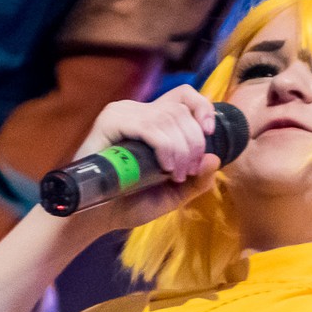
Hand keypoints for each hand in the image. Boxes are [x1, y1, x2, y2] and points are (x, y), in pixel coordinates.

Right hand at [67, 86, 221, 235]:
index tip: (209, 133)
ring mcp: (124, 113)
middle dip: (195, 143)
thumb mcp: (173, 194)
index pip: (184, 96)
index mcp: (153, 119)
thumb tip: (214, 158)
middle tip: (187, 173)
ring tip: (174, 176)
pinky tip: (164, 167)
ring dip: (181, 150)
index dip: (203, 108)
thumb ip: (196, 180)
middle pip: (182, 110)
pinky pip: (149, 126)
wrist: (97, 216)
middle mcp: (139, 110)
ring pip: (169, 118)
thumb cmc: (130, 203)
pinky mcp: (111, 121)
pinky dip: (165, 147)